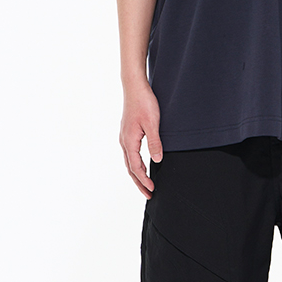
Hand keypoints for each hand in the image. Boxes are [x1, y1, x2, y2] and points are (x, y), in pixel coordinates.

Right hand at [119, 81, 163, 198]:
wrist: (135, 87)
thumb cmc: (144, 103)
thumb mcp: (153, 124)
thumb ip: (154, 143)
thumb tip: (157, 160)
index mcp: (129, 141)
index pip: (136, 167)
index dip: (144, 180)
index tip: (152, 190)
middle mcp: (124, 141)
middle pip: (130, 168)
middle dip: (139, 182)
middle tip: (149, 194)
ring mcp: (125, 136)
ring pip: (129, 161)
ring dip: (137, 174)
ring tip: (145, 184)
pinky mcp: (128, 132)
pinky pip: (130, 154)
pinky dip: (135, 164)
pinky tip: (142, 165)